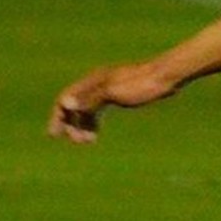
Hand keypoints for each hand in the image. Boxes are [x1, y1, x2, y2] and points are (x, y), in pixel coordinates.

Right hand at [47, 63, 178, 143]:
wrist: (166, 78)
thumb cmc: (141, 83)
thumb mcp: (114, 92)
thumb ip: (90, 99)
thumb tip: (65, 104)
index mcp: (93, 81)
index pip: (66, 98)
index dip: (58, 116)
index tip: (54, 134)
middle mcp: (97, 84)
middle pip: (74, 105)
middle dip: (71, 124)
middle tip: (76, 142)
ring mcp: (108, 89)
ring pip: (87, 109)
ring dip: (82, 125)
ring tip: (88, 142)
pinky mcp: (119, 95)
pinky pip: (98, 110)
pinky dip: (94, 122)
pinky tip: (95, 134)